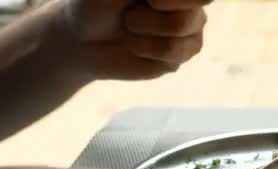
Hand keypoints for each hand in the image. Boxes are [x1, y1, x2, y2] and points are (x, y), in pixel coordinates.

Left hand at [62, 0, 210, 79]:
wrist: (84, 40)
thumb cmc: (96, 3)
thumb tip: (161, 1)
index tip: (149, 0)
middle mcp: (190, 4)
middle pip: (194, 9)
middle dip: (153, 13)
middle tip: (130, 13)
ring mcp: (189, 30)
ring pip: (182, 29)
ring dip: (143, 29)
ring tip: (130, 27)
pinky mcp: (181, 54)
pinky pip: (174, 52)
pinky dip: (146, 48)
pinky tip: (136, 45)